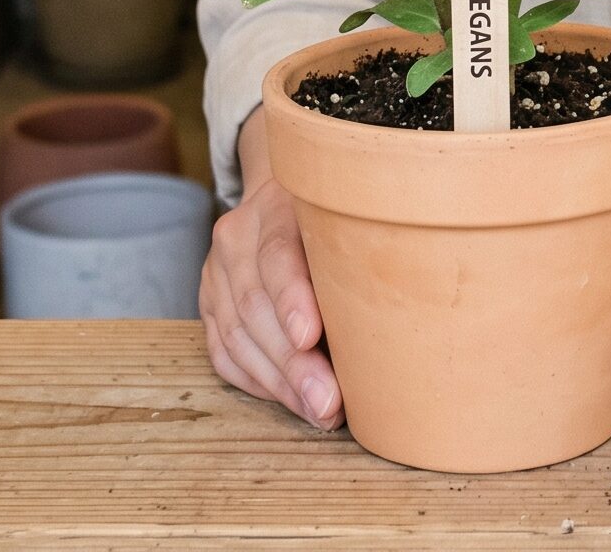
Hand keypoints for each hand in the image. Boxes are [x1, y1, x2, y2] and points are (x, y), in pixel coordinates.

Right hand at [200, 108, 342, 428]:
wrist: (279, 199)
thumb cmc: (331, 217)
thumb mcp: (348, 213)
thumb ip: (361, 248)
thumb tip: (402, 315)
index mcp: (275, 205)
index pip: (277, 253)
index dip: (292, 298)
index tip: (310, 337)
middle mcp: (237, 235)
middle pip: (257, 305)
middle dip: (294, 362)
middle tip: (328, 401)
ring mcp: (216, 270)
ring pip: (237, 336)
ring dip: (280, 383)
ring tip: (318, 410)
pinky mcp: (209, 302)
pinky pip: (223, 352)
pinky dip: (257, 381)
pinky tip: (289, 398)